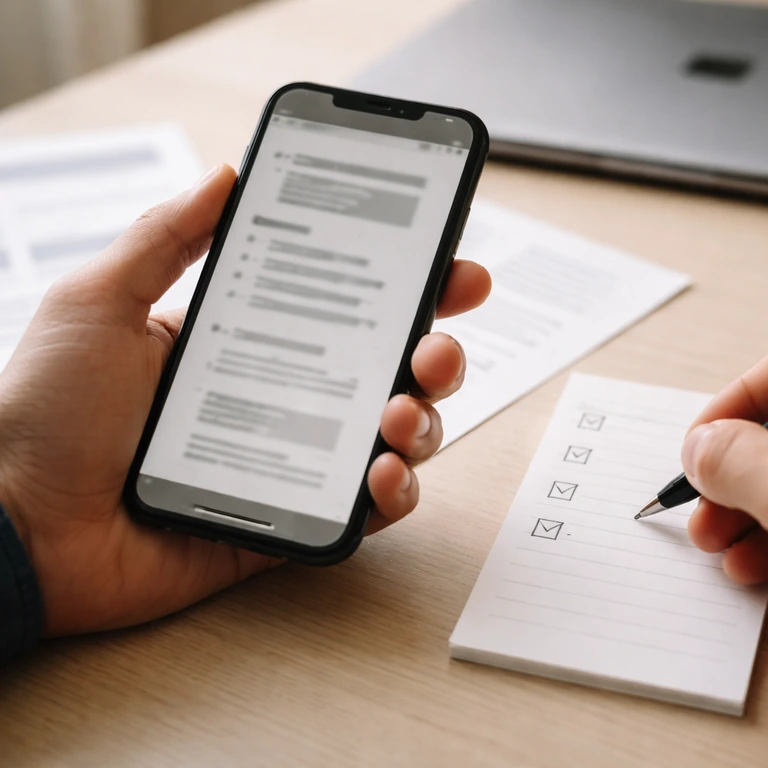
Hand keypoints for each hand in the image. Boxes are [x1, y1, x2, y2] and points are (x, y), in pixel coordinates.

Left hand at [0, 165, 489, 636]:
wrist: (13, 527)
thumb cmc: (42, 413)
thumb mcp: (97, 303)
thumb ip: (165, 237)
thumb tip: (225, 174)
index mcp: (250, 340)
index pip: (348, 306)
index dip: (411, 287)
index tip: (453, 267)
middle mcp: (284, 396)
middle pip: (390, 371)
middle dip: (437, 352)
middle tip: (434, 346)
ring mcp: (294, 461)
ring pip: (392, 438)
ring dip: (423, 420)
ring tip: (402, 412)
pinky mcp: (292, 522)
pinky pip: (364, 510)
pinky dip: (393, 494)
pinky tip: (382, 475)